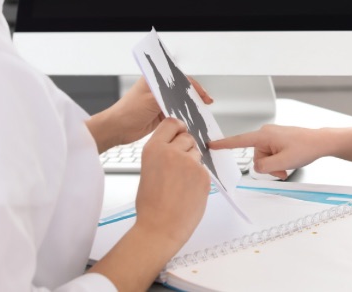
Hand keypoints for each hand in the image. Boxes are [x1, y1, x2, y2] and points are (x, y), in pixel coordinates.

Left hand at [104, 76, 213, 146]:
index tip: (202, 94)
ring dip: (189, 106)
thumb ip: (168, 96)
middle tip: (206, 102)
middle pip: (181, 90)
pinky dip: (184, 116)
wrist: (117, 129)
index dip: (192, 85)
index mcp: (154, 80)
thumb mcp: (150, 100)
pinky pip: (176, 113)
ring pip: (180, 102)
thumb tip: (184, 95)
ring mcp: (159, 102)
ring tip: (200, 112)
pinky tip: (190, 119)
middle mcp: (157, 89)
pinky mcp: (160, 114)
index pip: (178, 78)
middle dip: (194, 95)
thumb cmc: (127, 111)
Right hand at [134, 118, 211, 250]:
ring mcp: (190, 163)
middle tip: (178, 167)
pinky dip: (199, 178)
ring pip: (197, 153)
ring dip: (193, 163)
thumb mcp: (148, 170)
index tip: (179, 133)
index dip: (177, 128)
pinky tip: (188, 191)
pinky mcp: (203, 175)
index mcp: (154, 149)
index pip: (171, 123)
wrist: (160, 227)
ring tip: (180, 183)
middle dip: (186, 148)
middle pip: (187, 137)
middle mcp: (172, 152)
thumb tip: (177, 145)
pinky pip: (204, 169)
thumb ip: (162, 154)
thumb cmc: (151, 204)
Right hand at [209, 125, 326, 179]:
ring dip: (275, 166)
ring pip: (264, 159)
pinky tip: (288, 163)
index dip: (224, 144)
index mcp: (264, 135)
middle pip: (256, 157)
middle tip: (283, 168)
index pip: (239, 140)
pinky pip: (271, 155)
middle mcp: (265, 133)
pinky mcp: (277, 140)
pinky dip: (278, 162)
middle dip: (268, 166)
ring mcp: (272, 136)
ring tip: (288, 165)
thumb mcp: (283, 162)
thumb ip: (264, 166)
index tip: (211, 144)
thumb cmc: (305, 147)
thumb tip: (256, 167)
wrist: (320, 142)